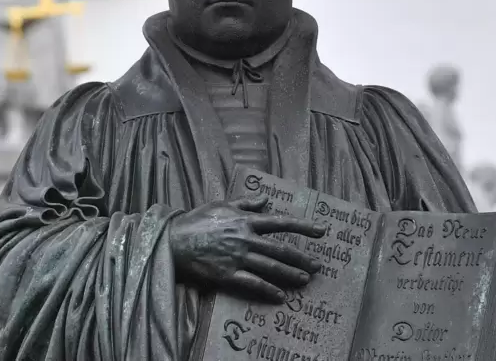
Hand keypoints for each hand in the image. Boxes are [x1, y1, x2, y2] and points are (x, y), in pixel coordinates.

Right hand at [168, 195, 326, 302]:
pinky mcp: (228, 274)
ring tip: (305, 280)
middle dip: (301, 258)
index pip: (280, 222)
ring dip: (290, 274)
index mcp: (245, 220)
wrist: (174, 240)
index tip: (321, 230)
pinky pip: (253, 284)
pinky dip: (268, 290)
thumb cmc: (196, 221)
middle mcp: (245, 239)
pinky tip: (280, 296)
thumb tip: (265, 198)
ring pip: (271, 267)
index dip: (303, 226)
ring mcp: (238, 257)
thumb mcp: (221, 205)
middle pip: (281, 249)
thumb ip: (246, 203)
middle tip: (317, 265)